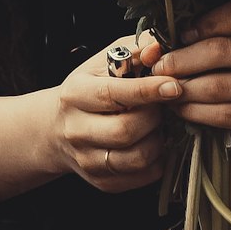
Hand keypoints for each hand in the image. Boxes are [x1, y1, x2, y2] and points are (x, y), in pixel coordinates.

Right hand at [52, 36, 181, 192]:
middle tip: (162, 106)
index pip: (112, 95)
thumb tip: (158, 48)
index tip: (174, 86)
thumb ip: (134, 50)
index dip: (147, 90)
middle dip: (154, 117)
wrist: (56, 129)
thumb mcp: (104, 62)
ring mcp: (87, 160)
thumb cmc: (89, 88)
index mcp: (75, 94)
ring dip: (158, 140)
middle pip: (125, 130)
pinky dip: (157, 160)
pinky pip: (142, 176)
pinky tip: (153, 142)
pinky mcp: (102, 182)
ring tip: (157, 124)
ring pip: (136, 158)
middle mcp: (76, 130)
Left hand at [142, 0, 230, 151]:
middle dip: (181, 60)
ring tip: (165, 90)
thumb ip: (213, 34)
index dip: (206, 22)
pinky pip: (225, 113)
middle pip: (222, 51)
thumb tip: (155, 43)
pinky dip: (196, 111)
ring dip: (184, 89)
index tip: (180, 35)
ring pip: (219, 86)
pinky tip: (182, 109)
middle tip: (159, 67)